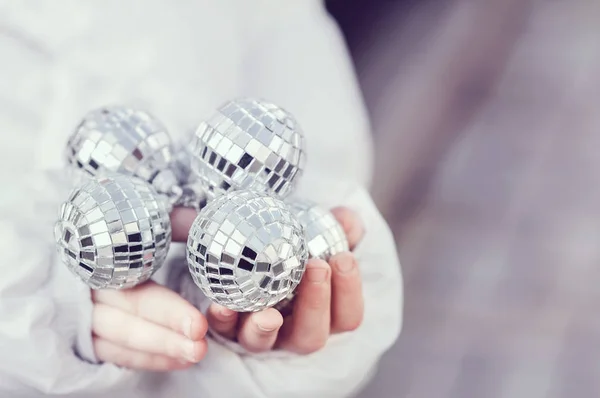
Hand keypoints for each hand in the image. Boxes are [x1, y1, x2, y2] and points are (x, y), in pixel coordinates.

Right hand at [91, 212, 208, 370]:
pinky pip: (115, 354)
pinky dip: (147, 359)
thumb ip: (171, 219)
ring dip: (159, 352)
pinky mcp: (84, 335)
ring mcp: (83, 317)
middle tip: (200, 347)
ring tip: (195, 355)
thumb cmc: (116, 225)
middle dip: (166, 338)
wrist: (78, 237)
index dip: (168, 312)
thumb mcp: (142, 215)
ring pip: (119, 342)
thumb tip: (200, 220)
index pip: (137, 293)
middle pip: (127, 322)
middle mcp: (88, 293)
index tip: (198, 325)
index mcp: (99, 262)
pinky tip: (179, 360)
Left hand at [205, 207, 365, 353]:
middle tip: (317, 266)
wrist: (248, 245)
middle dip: (316, 304)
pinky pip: (224, 330)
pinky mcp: (227, 329)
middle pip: (311, 336)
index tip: (344, 257)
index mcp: (324, 315)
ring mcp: (260, 335)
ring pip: (266, 342)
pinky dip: (223, 319)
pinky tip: (221, 305)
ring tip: (268, 313)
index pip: (347, 316)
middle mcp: (294, 332)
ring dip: (266, 327)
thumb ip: (339, 226)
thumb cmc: (296, 246)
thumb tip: (348, 221)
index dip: (349, 292)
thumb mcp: (320, 232)